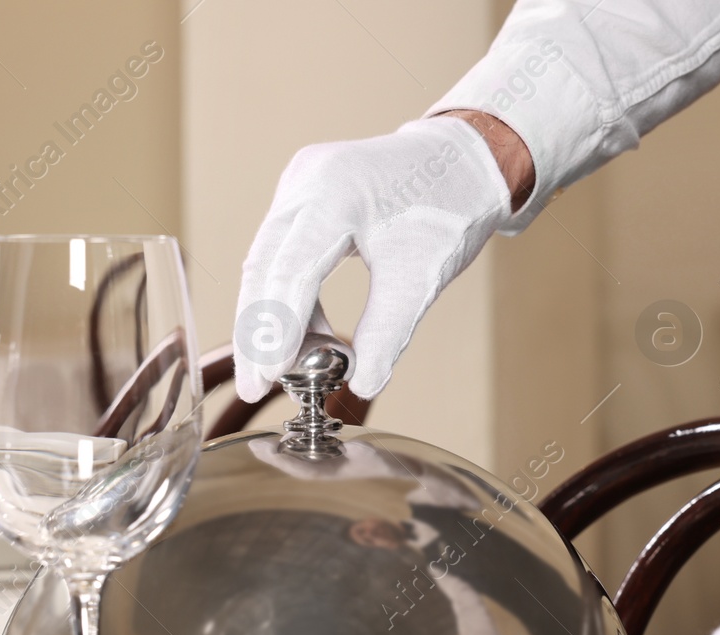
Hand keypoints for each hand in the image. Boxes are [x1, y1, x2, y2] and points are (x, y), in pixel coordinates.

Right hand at [235, 116, 513, 401]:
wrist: (464, 163)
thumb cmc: (448, 210)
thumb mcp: (420, 278)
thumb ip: (387, 333)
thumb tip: (361, 384)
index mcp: (335, 193)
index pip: (289, 272)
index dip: (275, 331)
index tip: (264, 379)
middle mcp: (306, 181)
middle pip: (263, 268)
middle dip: (260, 332)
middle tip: (256, 385)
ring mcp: (299, 184)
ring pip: (266, 262)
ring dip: (276, 318)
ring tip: (301, 364)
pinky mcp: (302, 195)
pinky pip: (281, 252)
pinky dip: (290, 296)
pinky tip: (312, 332)